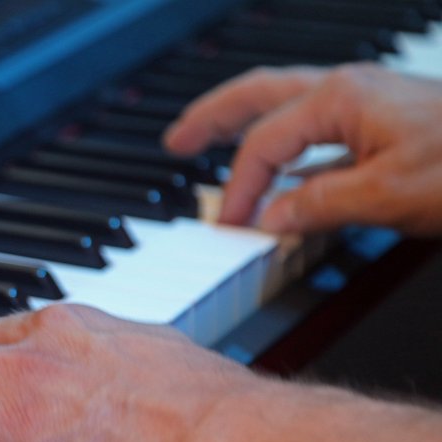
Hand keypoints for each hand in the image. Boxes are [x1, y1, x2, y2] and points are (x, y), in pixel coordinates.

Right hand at [163, 64, 441, 234]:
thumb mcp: (388, 194)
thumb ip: (318, 205)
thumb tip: (271, 218)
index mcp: (341, 98)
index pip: (265, 145)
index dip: (239, 188)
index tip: (229, 226)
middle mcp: (349, 91)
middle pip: (259, 96)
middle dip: (212, 117)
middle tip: (177, 139)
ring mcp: (367, 103)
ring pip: (286, 104)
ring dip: (244, 121)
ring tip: (211, 140)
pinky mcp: (383, 124)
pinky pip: (316, 127)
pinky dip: (284, 142)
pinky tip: (281, 165)